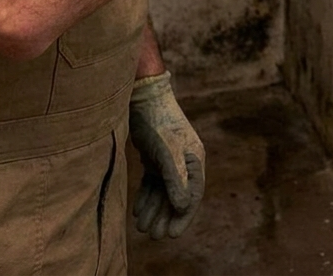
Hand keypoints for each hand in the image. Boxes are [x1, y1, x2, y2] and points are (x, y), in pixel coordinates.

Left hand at [128, 71, 204, 238]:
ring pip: (163, 190)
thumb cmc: (158, 122)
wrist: (143, 97)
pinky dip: (146, 197)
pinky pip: (153, 183)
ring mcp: (170, 158)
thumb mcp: (167, 151)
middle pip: (177, 195)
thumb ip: (176, 178)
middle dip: (165, 216)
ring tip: (142, 228)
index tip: (171, 234)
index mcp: (194, 158)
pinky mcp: (156, 156)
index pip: (193, 194)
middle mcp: (184, 160)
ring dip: (154, 209)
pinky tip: (138, 210)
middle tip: (154, 236)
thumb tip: (183, 205)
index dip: (183, 215)